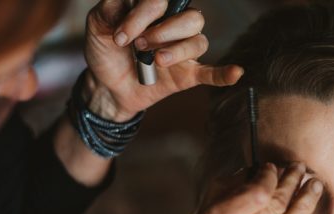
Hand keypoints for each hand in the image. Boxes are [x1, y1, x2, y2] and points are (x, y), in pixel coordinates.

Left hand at [83, 0, 243, 120]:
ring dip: (178, 50)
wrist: (105, 86)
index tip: (121, 35)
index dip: (146, 12)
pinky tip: (235, 73)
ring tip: (157, 61)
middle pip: (191, 18)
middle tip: (140, 46)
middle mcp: (174, 26)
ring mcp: (182, 51)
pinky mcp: (186, 75)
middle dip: (165, 30)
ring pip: (199, 42)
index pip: (164, 1)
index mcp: (156, 9)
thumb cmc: (105, 51)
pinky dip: (224, 73)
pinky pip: (212, 73)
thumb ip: (112, 7)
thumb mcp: (98, 24)